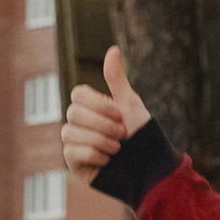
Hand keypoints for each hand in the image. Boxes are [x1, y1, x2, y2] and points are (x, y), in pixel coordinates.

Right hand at [60, 43, 148, 182]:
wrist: (150, 170)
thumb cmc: (143, 136)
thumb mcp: (130, 105)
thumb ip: (116, 79)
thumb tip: (112, 48)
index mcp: (92, 108)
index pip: (78, 94)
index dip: (98, 103)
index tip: (119, 113)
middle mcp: (80, 124)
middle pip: (73, 112)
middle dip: (102, 123)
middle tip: (123, 133)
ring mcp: (75, 144)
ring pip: (69, 132)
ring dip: (99, 139)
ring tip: (118, 148)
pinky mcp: (75, 164)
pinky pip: (71, 152)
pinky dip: (94, 154)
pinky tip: (108, 160)